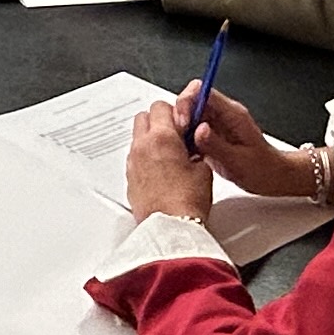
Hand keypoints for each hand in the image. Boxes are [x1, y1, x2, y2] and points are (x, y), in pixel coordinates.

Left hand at [121, 98, 213, 221]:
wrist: (171, 228)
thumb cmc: (186, 202)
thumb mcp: (204, 169)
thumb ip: (196, 150)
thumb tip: (194, 148)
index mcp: (162, 138)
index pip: (162, 106)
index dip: (176, 112)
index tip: (185, 122)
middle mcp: (143, 146)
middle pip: (144, 116)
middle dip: (159, 121)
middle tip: (176, 134)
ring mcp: (133, 162)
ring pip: (138, 136)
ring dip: (151, 139)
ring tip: (169, 154)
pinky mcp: (130, 178)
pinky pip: (135, 157)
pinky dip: (145, 157)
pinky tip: (161, 170)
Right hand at [190, 90, 320, 199]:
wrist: (272, 176)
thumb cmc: (262, 169)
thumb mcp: (239, 162)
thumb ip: (216, 145)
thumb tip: (198, 130)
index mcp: (232, 114)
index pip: (202, 91)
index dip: (187, 102)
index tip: (183, 122)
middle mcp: (222, 115)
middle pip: (190, 101)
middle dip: (179, 116)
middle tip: (179, 137)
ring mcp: (215, 124)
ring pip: (188, 116)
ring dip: (180, 130)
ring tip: (183, 148)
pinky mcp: (210, 136)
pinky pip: (190, 131)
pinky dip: (184, 140)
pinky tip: (188, 155)